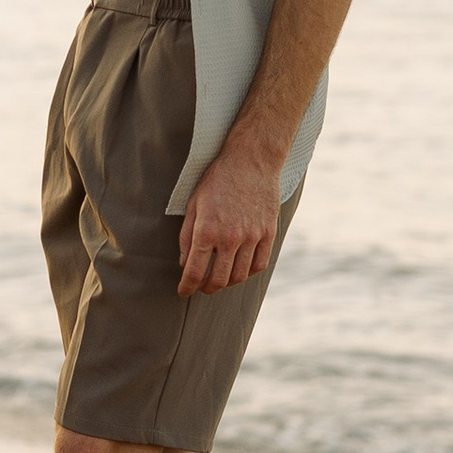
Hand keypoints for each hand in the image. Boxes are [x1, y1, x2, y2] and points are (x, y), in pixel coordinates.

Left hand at [176, 140, 283, 294]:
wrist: (251, 160)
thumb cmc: (218, 179)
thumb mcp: (193, 204)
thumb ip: (187, 236)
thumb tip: (185, 263)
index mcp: (207, 230)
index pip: (194, 272)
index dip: (186, 287)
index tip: (183, 291)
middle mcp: (230, 238)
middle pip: (218, 280)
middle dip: (206, 288)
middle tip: (201, 286)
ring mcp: (252, 237)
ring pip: (240, 276)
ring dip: (227, 282)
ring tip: (220, 276)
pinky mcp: (268, 233)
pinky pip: (260, 264)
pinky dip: (248, 272)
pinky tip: (240, 267)